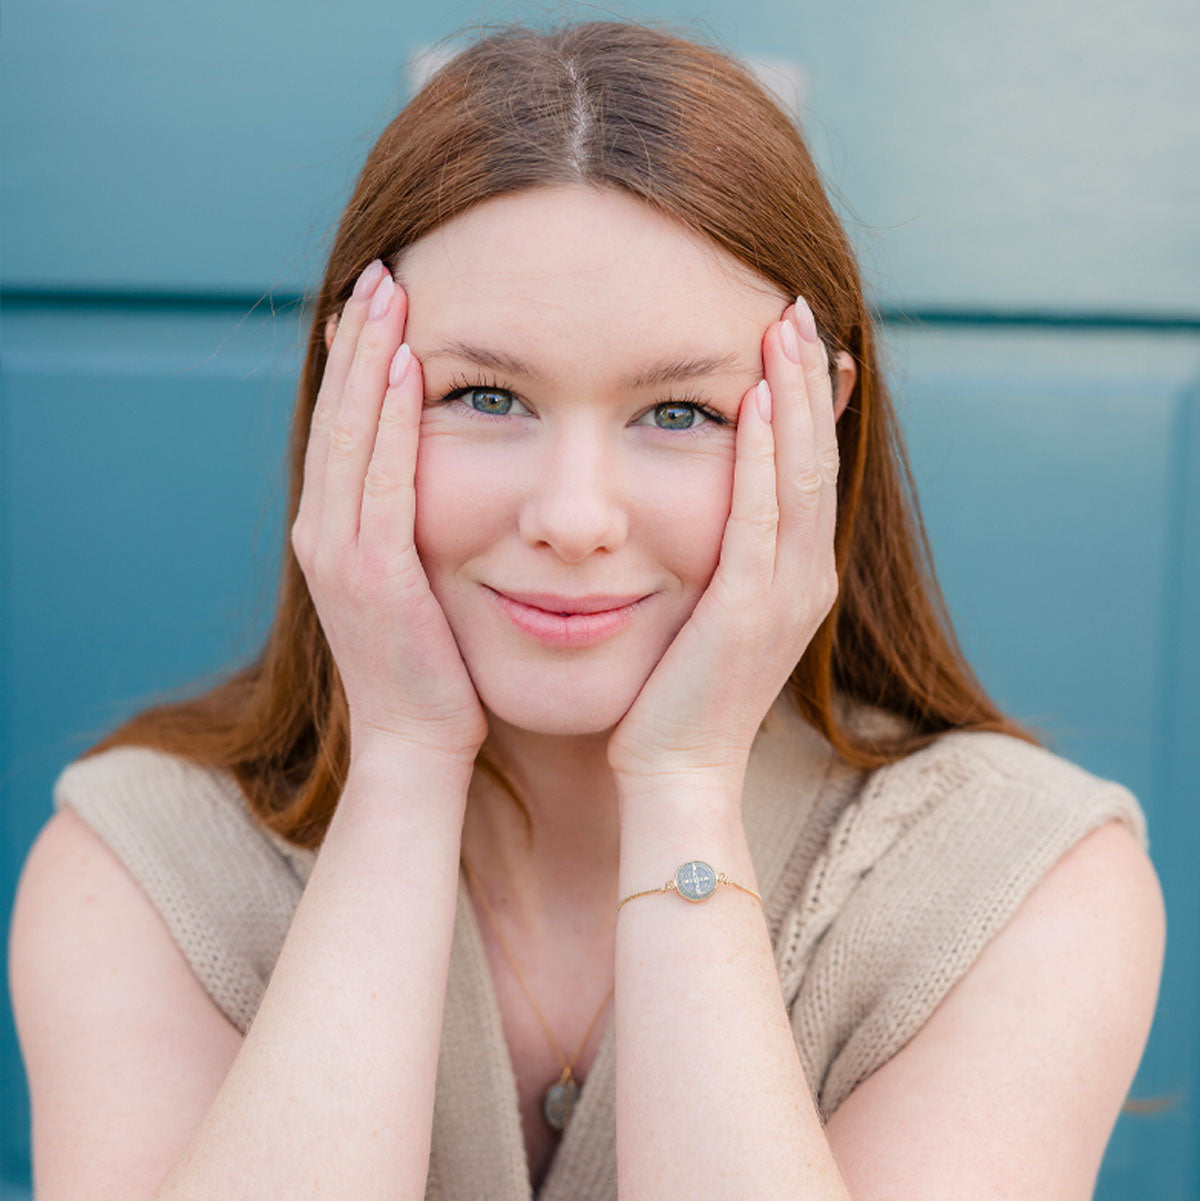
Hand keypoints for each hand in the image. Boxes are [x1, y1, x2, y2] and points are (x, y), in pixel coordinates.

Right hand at [291, 260, 488, 767]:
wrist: (417, 741)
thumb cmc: (434, 668)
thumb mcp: (419, 585)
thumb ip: (417, 529)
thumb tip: (449, 478)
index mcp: (337, 532)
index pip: (346, 427)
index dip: (357, 361)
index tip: (382, 300)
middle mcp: (325, 532)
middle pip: (338, 414)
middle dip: (358, 338)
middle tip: (381, 270)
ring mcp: (339, 551)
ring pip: (350, 432)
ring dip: (368, 357)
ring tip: (388, 289)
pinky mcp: (372, 573)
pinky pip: (380, 478)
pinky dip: (386, 418)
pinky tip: (405, 366)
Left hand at [607, 298, 838, 796]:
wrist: (674, 773)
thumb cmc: (673, 695)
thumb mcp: (706, 611)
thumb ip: (717, 552)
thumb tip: (698, 500)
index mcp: (795, 572)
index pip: (807, 466)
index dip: (804, 398)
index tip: (790, 332)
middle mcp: (806, 574)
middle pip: (816, 454)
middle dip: (806, 377)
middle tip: (797, 303)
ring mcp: (787, 592)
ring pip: (801, 473)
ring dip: (793, 395)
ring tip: (786, 323)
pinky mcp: (751, 608)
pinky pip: (760, 515)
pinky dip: (763, 455)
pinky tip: (753, 400)